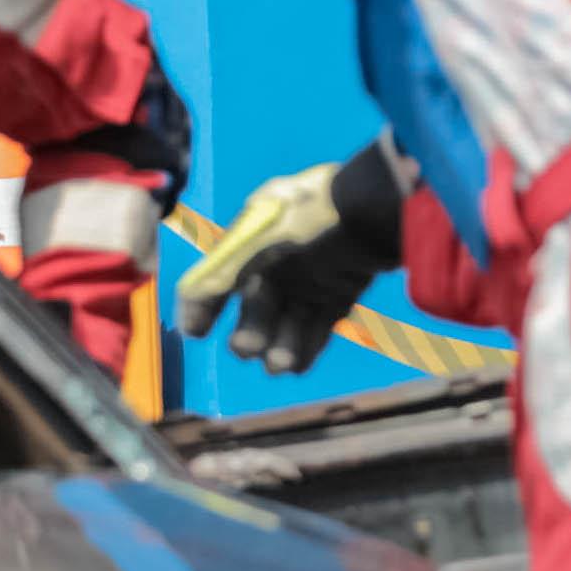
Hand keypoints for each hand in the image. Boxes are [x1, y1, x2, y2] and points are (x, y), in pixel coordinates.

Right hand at [174, 153, 401, 374]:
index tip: (195, 333)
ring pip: (291, 317)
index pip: (220, 274)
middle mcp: (282, 253)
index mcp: (255, 233)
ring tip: (280, 366)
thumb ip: (217, 280)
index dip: (205, 305)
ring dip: (282, 345)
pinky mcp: (345, 284)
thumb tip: (187, 325)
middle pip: (258, 304)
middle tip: (249, 350)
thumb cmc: (314, 218)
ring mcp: (315, 270)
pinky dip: (310, 344)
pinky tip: (298, 365)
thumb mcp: (254, 244)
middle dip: (251, 332)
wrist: (384, 204)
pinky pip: (322, 320)